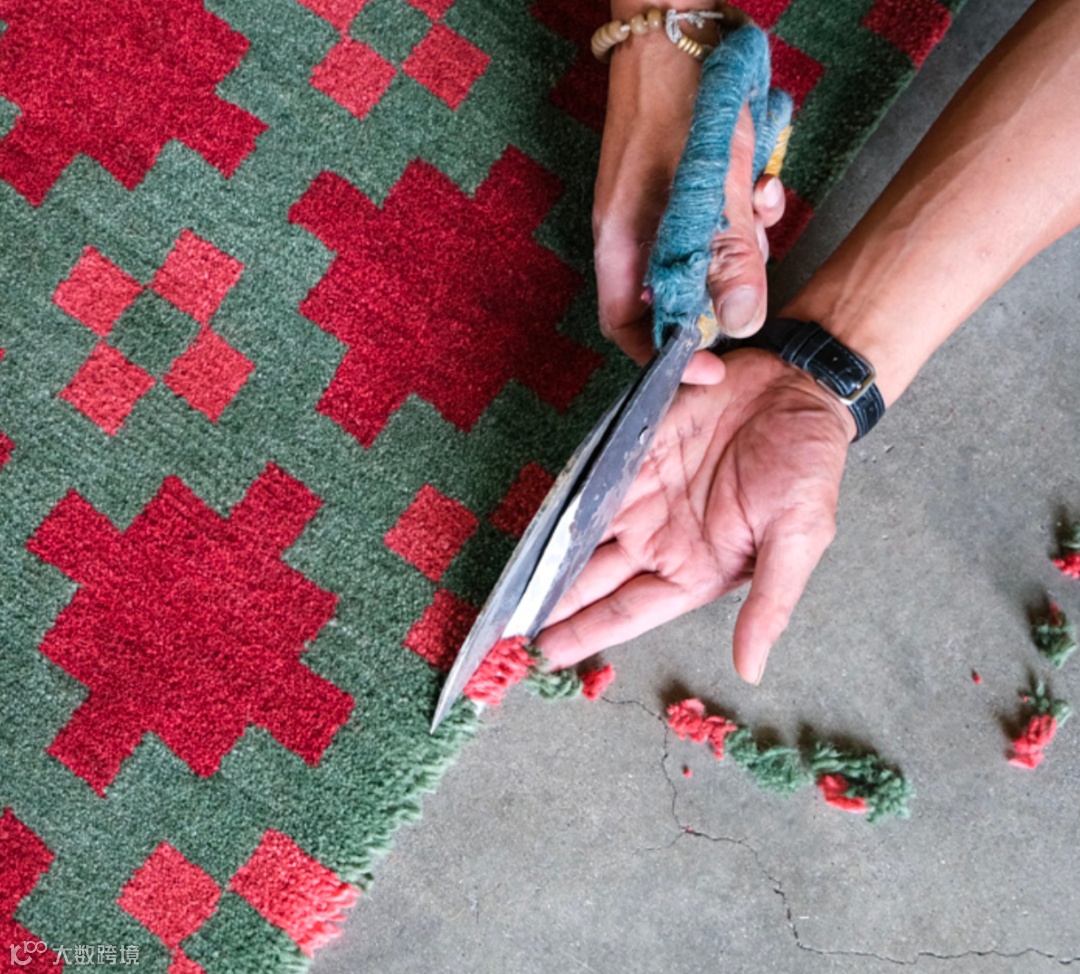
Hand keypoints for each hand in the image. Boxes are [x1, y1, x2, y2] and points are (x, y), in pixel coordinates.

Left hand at [535, 350, 855, 683]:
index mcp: (694, 571)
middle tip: (501, 628)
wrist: (801, 390)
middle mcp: (659, 539)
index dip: (584, 633)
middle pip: (590, 579)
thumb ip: (769, 605)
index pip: (626, 611)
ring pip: (581, 534)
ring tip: (504, 583)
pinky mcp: (634, 451)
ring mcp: (642, 495)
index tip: (543, 657)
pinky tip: (531, 520)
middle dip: (548, 604)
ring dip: (545, 558)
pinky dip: (561, 501)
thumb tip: (750, 670)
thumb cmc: (810, 469)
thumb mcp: (798, 540)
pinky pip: (590, 479)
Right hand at [593, 30, 785, 383]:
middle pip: (676, 296)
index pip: (628, 327)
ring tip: (759, 210)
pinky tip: (763, 185)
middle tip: (753, 272)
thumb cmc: (682, 100)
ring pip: (705, 260)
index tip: (709, 367)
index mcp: (621, 243)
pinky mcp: (690, 187)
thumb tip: (740, 323)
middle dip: (721, 292)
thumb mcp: (711, 185)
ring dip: (743, 248)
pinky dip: (747, 214)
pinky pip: (719, 223)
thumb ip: (727, 256)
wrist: (682, 27)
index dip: (664, 357)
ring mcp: (662, 210)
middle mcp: (637, 235)